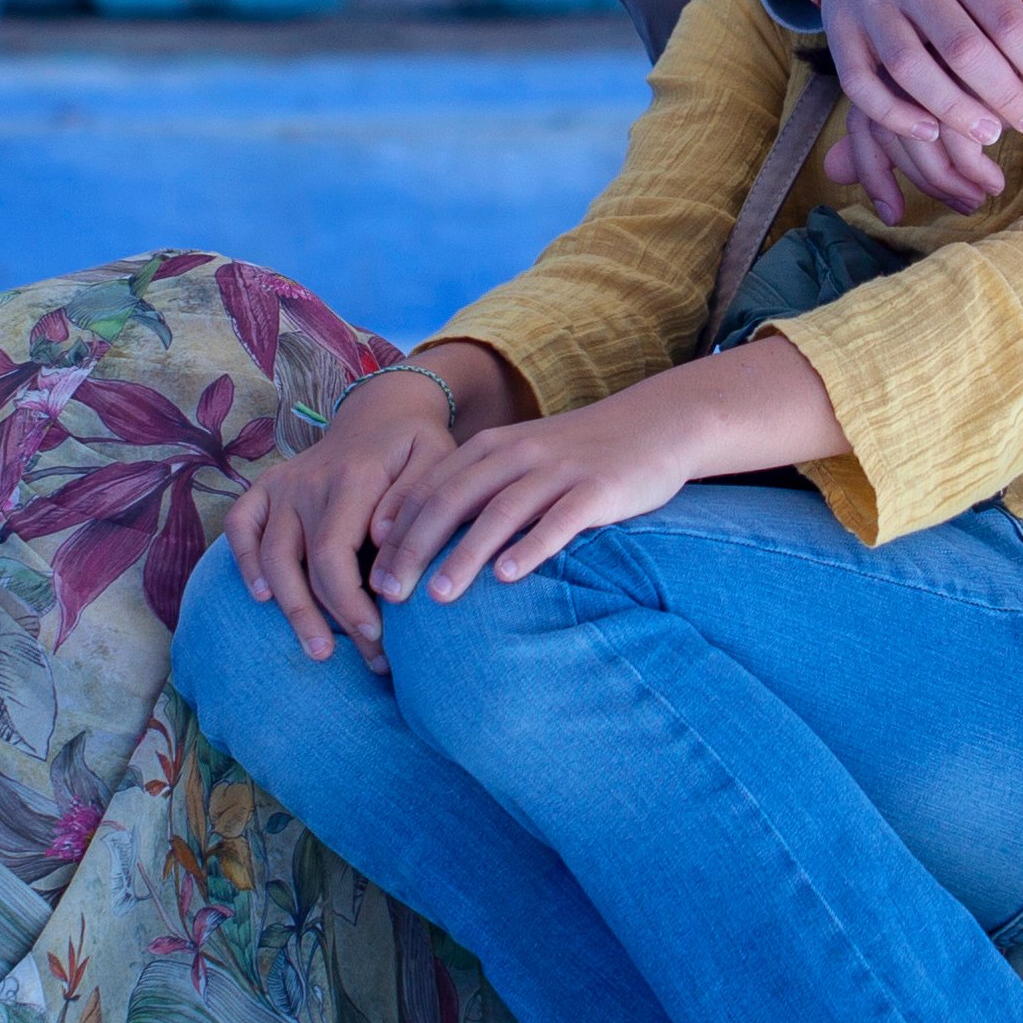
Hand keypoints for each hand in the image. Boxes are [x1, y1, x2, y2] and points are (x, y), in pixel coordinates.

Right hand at [224, 344, 523, 665]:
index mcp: (351, 478)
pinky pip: (241, 524)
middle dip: (329, 620)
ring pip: (270, 555)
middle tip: (368, 660)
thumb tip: (383, 544)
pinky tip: (262, 595)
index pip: (334, 555)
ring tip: (318, 649)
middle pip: (301, 564)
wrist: (384, 410)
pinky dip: (243, 559)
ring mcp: (283, 484)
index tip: (379, 638)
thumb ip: (413, 501)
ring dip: (290, 608)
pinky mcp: (268, 487)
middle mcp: (308, 482)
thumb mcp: (437, 460)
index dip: (350, 603)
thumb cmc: (417, 446)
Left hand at [366, 335, 840, 604]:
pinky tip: (507, 578)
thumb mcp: (523, 462)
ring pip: (499, 513)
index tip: (366, 570)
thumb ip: (480, 490)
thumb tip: (428, 543)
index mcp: (492, 448)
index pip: (428, 487)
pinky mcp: (599, 490)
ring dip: (463, 555)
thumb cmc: (581, 456)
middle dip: (413, 548)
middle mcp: (518, 454)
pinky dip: (529, 548)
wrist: (656, 425)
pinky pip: (558, 521)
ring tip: (437, 596)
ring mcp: (558, 471)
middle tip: (387, 594)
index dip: (394, 529)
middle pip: (451, 500)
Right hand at [803, 0, 1022, 204]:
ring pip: (909, 68)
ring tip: (990, 135)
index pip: (1005, 16)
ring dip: (953, 108)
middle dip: (1003, 93)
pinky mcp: (840, 34)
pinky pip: (860, 83)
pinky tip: (929, 133)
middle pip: (960, 46)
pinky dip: (893, 113)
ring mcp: (870, 6)